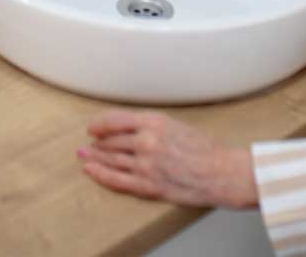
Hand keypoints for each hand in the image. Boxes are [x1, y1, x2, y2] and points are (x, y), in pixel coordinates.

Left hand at [79, 109, 257, 209]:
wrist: (220, 172)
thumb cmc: (204, 148)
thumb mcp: (176, 124)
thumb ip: (151, 126)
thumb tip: (129, 128)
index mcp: (154, 122)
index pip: (116, 119)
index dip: (99, 123)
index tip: (92, 126)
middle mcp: (146, 141)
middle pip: (111, 141)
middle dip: (96, 142)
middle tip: (88, 143)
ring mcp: (146, 165)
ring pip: (111, 159)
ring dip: (95, 157)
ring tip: (85, 155)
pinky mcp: (148, 186)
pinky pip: (117, 180)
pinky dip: (101, 175)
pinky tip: (91, 171)